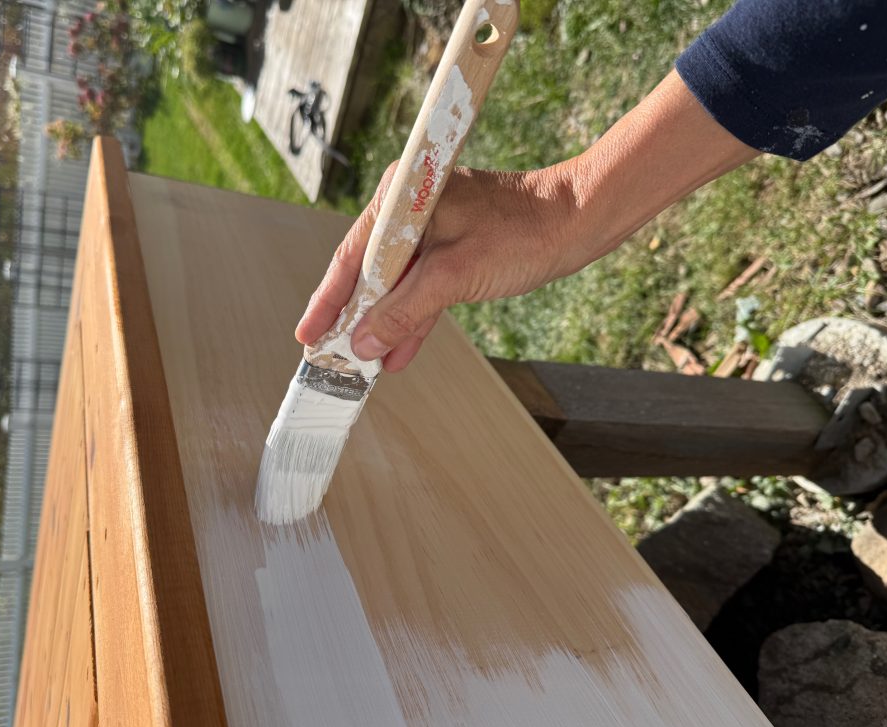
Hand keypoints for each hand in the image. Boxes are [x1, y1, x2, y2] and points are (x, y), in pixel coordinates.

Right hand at [296, 70, 758, 372]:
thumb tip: (363, 343)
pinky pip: (422, 289)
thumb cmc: (521, 234)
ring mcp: (431, 230)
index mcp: (401, 200)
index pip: (350, 257)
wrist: (578, 221)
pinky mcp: (453, 249)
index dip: (327, 301)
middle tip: (328, 356)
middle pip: (368, 272)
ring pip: (396, 285)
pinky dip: (413, 320)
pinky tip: (398, 354)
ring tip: (362, 366)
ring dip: (383, 326)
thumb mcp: (453, 277)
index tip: (308, 334)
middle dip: (352, 318)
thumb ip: (404, 311)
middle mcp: (409, 210)